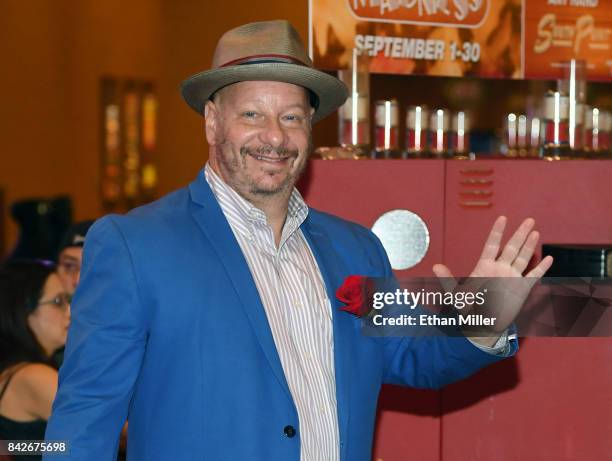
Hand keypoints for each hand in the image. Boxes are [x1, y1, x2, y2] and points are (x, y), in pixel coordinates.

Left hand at [432, 216, 553, 345]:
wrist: (482, 325)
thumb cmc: (467, 309)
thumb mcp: (456, 294)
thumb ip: (447, 279)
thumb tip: (435, 266)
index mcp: (484, 267)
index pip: (492, 245)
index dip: (497, 232)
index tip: (502, 218)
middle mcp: (499, 269)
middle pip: (511, 247)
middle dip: (520, 233)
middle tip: (529, 219)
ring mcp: (511, 278)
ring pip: (522, 258)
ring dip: (530, 246)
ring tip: (535, 232)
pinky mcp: (521, 289)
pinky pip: (533, 276)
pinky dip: (541, 268)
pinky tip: (548, 259)